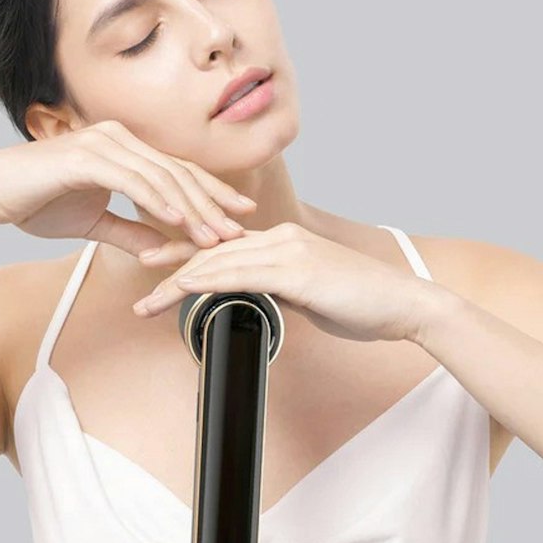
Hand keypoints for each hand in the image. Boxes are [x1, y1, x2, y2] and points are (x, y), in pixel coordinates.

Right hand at [0, 120, 256, 254]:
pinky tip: (178, 219)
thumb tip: (160, 247)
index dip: (211, 193)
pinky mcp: (86, 156)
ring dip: (191, 208)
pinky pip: (131, 179)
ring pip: (161, 177)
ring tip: (214, 235)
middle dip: (212, 203)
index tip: (239, 215)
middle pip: (178, 172)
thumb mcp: (93, 222)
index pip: (177, 172)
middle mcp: (119, 139)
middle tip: (240, 227)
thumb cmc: (36, 202)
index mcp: (124, 149)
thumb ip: (129, 230)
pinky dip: (157, 199)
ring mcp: (103, 144)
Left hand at [130, 221, 450, 343]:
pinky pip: (240, 275)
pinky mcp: (296, 271)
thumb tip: (257, 299)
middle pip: (213, 250)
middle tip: (138, 274)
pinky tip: (182, 291)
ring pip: (219, 262)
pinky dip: (205, 283)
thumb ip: (282, 289)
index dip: (188, 251)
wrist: (403, 305)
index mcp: (284, 240)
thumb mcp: (312, 293)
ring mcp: (288, 251)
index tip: (158, 261)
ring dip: (178, 281)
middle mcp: (281, 238)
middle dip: (172, 263)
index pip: (225, 245)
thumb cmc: (363, 303)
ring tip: (148, 299)